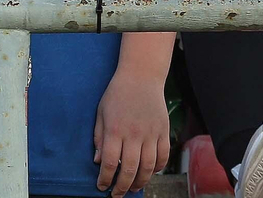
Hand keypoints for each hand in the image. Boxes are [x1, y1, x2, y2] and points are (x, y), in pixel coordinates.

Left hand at [92, 67, 171, 196]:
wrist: (141, 76)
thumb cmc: (117, 94)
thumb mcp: (101, 113)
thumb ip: (99, 138)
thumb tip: (99, 162)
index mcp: (115, 129)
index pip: (111, 162)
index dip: (106, 179)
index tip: (102, 187)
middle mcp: (134, 133)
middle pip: (130, 169)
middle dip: (122, 186)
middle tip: (117, 194)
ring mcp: (151, 133)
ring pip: (148, 167)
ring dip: (140, 182)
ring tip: (133, 188)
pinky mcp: (163, 131)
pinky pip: (163, 156)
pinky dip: (157, 169)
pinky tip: (149, 173)